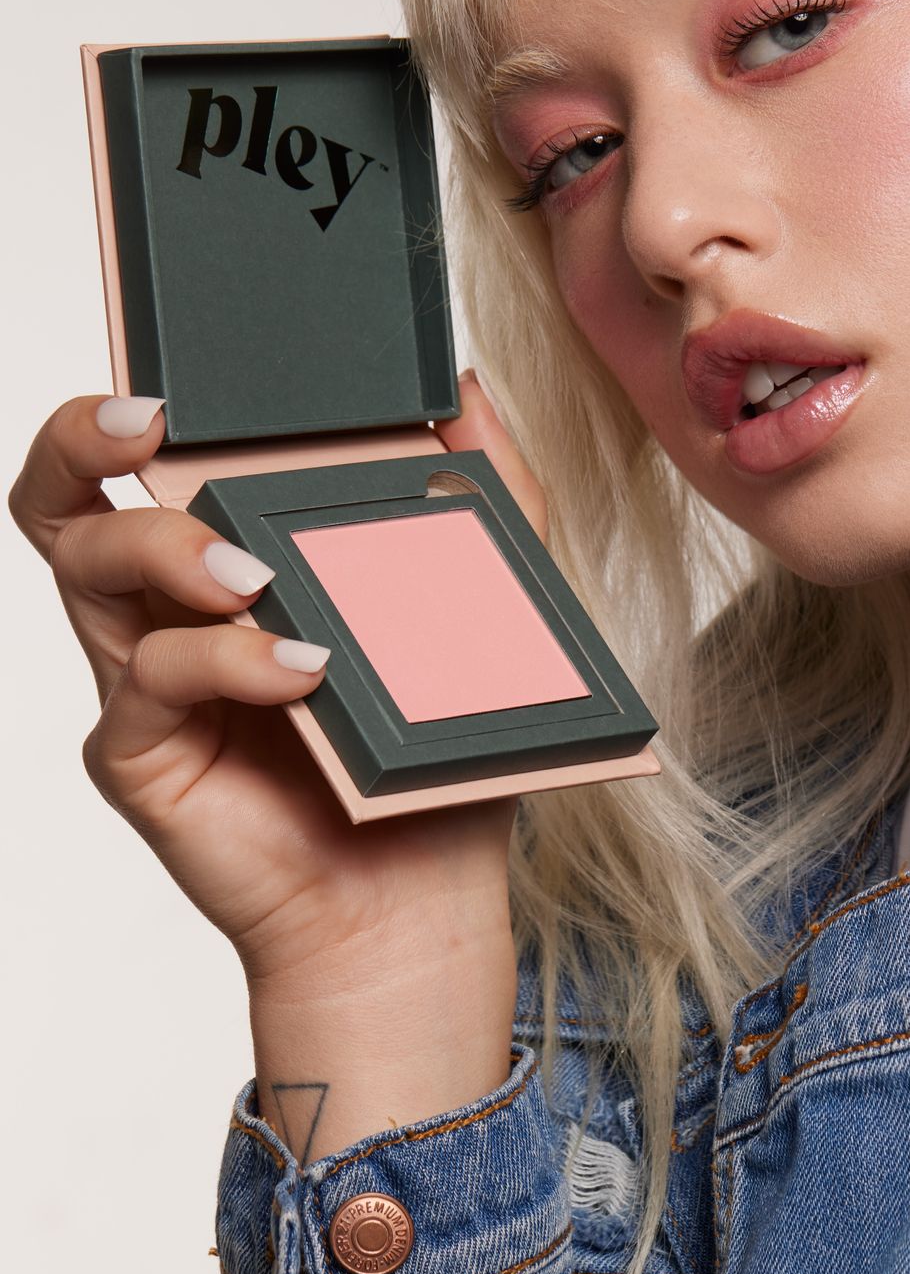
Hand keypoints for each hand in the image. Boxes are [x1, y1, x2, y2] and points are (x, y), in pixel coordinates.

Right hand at [9, 370, 542, 993]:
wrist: (419, 903)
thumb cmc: (429, 759)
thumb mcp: (479, 605)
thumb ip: (479, 493)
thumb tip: (463, 386)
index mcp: (229, 555)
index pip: (147, 459)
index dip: (129, 405)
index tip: (176, 370)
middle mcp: (167, 607)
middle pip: (65, 497)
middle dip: (80, 438)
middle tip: (147, 420)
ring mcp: (145, 677)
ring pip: (88, 566)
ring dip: (166, 547)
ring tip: (254, 573)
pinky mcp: (141, 752)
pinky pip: (152, 677)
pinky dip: (225, 660)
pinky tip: (298, 670)